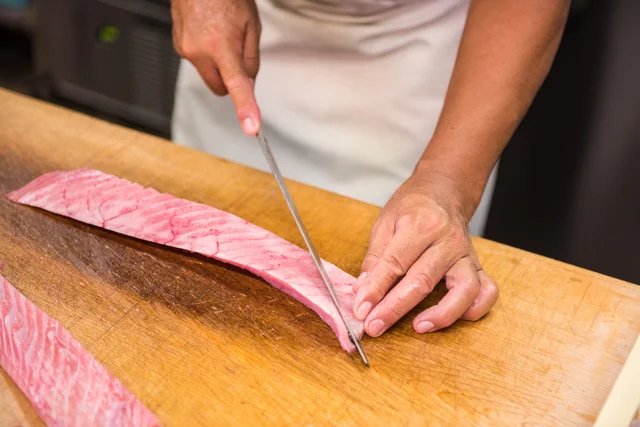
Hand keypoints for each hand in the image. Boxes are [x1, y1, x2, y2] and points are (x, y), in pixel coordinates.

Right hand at [171, 0, 261, 134]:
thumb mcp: (252, 25)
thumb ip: (251, 59)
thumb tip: (249, 83)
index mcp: (221, 46)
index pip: (236, 85)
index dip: (245, 108)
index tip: (251, 127)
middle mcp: (199, 51)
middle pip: (220, 88)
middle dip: (231, 82)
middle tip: (238, 57)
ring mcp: (185, 49)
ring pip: (208, 74)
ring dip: (218, 66)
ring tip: (222, 35)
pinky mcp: (178, 45)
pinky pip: (197, 60)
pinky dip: (206, 54)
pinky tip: (210, 32)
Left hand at [352, 166, 498, 336]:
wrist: (445, 190)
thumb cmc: (412, 207)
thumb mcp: (385, 223)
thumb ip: (375, 258)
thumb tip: (362, 292)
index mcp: (421, 225)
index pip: (394, 263)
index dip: (375, 290)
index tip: (360, 310)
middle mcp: (447, 240)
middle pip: (422, 281)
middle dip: (395, 308)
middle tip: (374, 326)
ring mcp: (466, 255)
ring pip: (463, 289)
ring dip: (442, 314)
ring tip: (418, 327)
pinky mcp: (477, 266)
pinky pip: (486, 291)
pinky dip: (476, 308)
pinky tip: (457, 317)